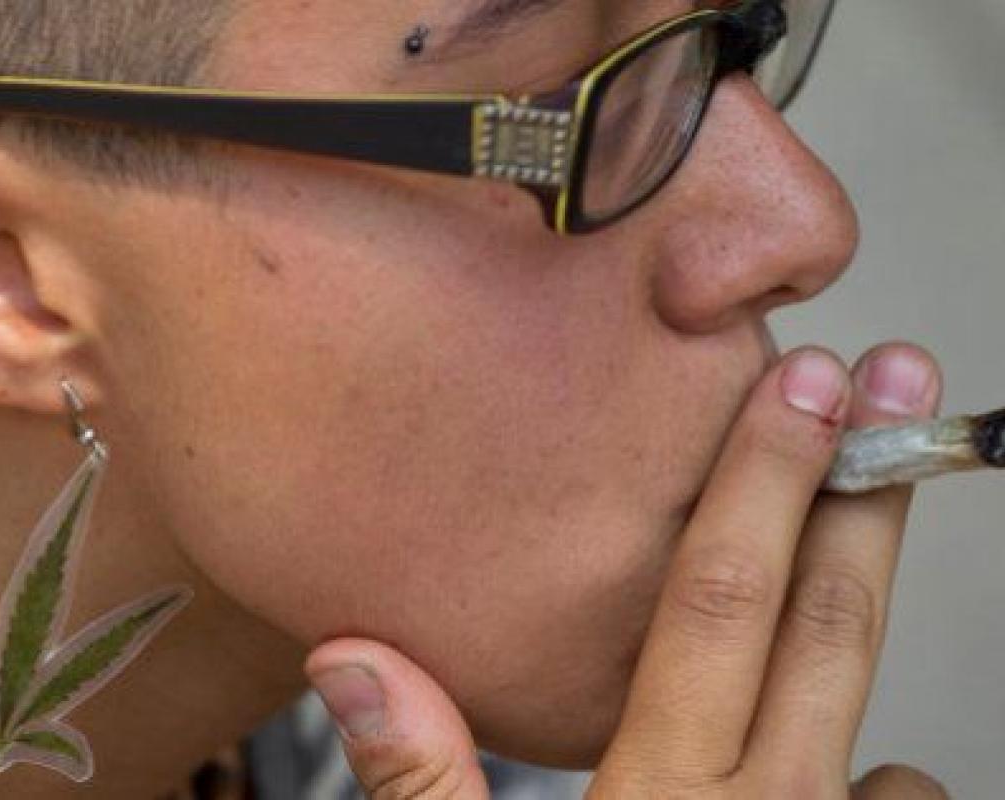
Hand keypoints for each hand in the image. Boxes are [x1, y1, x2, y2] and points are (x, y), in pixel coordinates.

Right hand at [306, 344, 949, 798]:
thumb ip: (418, 775)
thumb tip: (354, 655)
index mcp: (657, 799)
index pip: (716, 604)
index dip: (762, 484)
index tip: (802, 386)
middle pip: (821, 629)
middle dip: (860, 494)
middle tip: (897, 380)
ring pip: (875, 715)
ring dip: (874, 612)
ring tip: (881, 506)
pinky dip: (887, 775)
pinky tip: (870, 764)